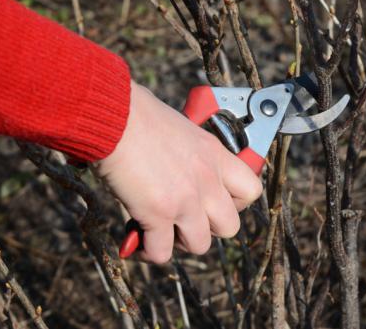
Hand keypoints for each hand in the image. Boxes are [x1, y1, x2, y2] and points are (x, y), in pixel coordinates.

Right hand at [98, 81, 262, 263]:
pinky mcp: (158, 214)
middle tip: (185, 216)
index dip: (235, 203)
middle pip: (230, 227)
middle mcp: (206, 180)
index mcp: (214, 155)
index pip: (251, 190)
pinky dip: (150, 251)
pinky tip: (137, 238)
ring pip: (200, 245)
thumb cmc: (137, 113)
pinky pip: (163, 253)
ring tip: (161, 228)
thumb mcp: (179, 127)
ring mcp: (185, 200)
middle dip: (208, 227)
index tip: (214, 201)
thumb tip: (175, 161)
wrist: (114, 116)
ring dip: (180, 241)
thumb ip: (187, 151)